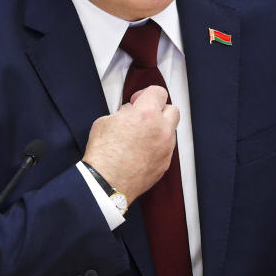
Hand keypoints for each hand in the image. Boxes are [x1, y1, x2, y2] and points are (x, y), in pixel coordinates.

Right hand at [81, 85, 178, 201]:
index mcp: (146, 114)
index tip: (139, 101)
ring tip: (140, 137)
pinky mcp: (165, 163)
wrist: (106, 184)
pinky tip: (141, 151)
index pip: (158, 92)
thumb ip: (123, 113)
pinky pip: (166, 149)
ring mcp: (166, 148)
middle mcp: (161, 129)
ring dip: (159, 129)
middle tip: (144, 116)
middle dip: (159, 110)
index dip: (146, 94)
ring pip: (170, 131)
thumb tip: (128, 113)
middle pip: (172, 109)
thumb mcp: (105, 121)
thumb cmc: (103, 155)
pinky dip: (157, 147)